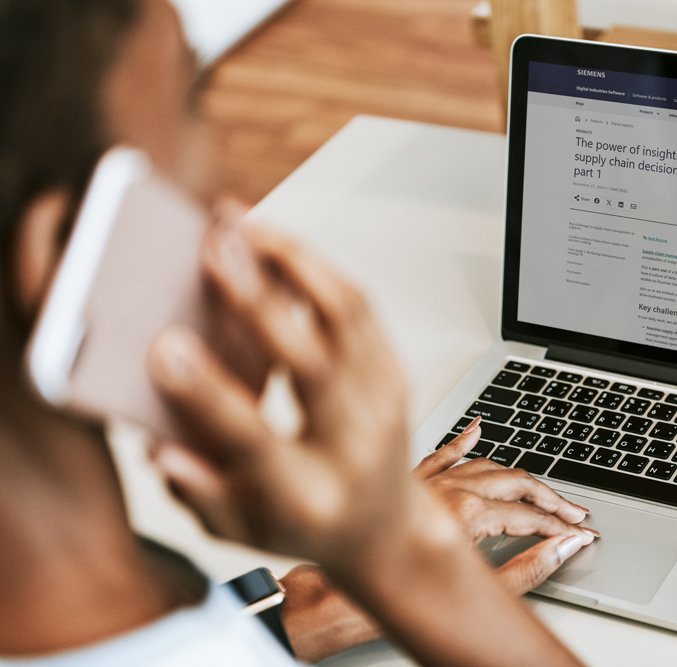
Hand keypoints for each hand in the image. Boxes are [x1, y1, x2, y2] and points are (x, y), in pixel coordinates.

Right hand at [149, 220, 413, 568]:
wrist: (385, 529)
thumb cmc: (306, 527)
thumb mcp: (239, 532)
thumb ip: (198, 493)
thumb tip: (159, 447)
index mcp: (308, 495)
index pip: (256, 440)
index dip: (208, 393)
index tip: (164, 348)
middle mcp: (355, 444)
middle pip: (312, 362)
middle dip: (258, 299)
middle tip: (214, 247)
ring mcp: (383, 404)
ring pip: (348, 317)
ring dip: (294, 262)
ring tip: (244, 226)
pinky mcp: (393, 372)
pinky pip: (362, 309)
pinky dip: (320, 269)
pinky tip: (280, 246)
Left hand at [280, 419, 596, 663]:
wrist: (332, 594)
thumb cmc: (390, 598)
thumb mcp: (478, 592)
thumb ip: (529, 568)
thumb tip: (564, 549)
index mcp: (468, 514)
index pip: (531, 515)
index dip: (563, 525)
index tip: (582, 533)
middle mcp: (448, 489)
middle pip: (515, 482)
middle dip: (550, 497)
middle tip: (574, 511)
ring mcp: (427, 481)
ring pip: (484, 464)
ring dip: (517, 473)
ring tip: (543, 485)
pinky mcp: (408, 480)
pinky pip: (440, 452)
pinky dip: (461, 440)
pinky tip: (475, 429)